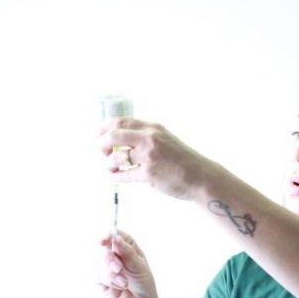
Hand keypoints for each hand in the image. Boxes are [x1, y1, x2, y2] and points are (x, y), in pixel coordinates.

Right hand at [98, 230, 159, 297]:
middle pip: (104, 249)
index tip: (105, 239)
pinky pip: (98, 276)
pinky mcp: (100, 279)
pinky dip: (110, 281)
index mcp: (126, 245)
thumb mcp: (139, 266)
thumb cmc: (143, 282)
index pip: (114, 234)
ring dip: (112, 274)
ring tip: (124, 282)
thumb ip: (127, 252)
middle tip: (119, 268)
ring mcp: (105, 266)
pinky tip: (120, 286)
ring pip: (99, 263)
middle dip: (110, 259)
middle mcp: (114, 253)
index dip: (108, 235)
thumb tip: (116, 238)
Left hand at [99, 118, 214, 200]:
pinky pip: (124, 174)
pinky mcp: (149, 174)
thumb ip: (146, 136)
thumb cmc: (181, 159)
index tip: (98, 134)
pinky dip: (115, 176)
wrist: (200, 176)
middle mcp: (150, 139)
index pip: (121, 121)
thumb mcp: (165, 138)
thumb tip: (120, 136)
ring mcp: (149, 156)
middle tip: (102, 151)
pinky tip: (114, 175)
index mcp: (153, 128)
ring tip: (111, 166)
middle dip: (102, 143)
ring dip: (109, 162)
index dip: (104, 128)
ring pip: (117, 156)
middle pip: (114, 135)